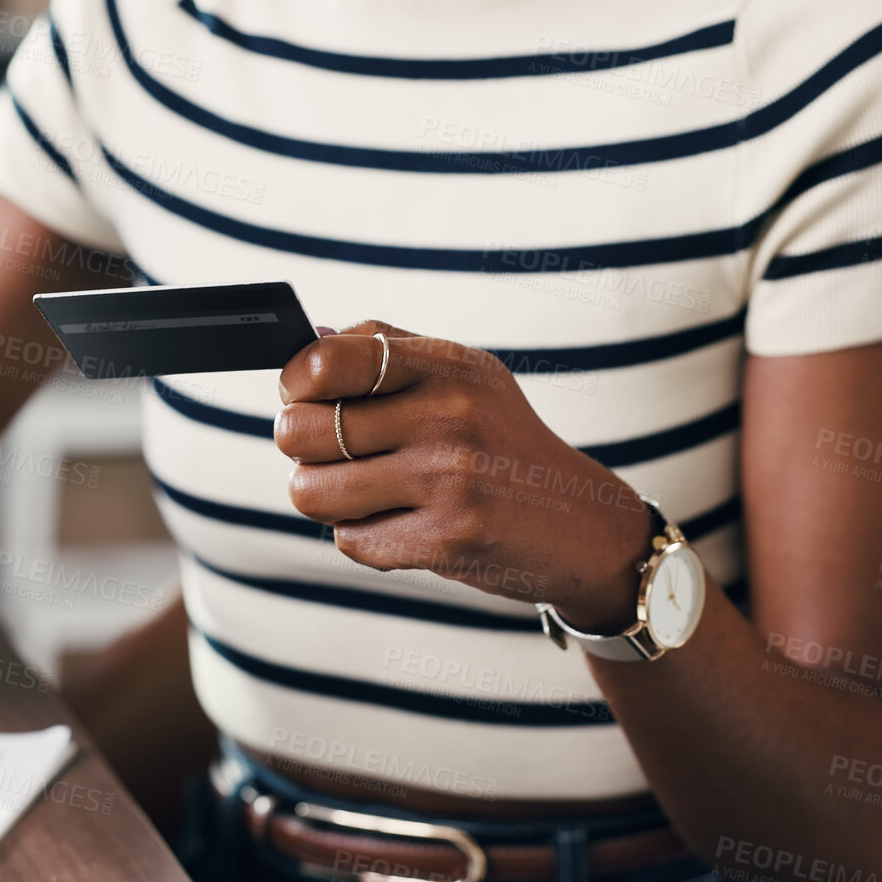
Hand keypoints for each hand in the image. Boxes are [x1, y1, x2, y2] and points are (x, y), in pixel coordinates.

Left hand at [273, 321, 651, 630]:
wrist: (586, 526)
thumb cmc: (505, 447)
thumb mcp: (467, 380)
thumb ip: (387, 354)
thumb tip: (303, 342)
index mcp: (449, 365)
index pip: (327, 359)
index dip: (295, 382)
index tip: (304, 397)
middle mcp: (450, 415)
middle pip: (302, 430)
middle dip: (302, 449)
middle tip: (329, 454)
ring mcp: (450, 478)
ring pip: (311, 490)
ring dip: (323, 498)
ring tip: (359, 493)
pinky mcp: (448, 538)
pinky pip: (348, 539)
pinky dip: (361, 537)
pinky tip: (400, 525)